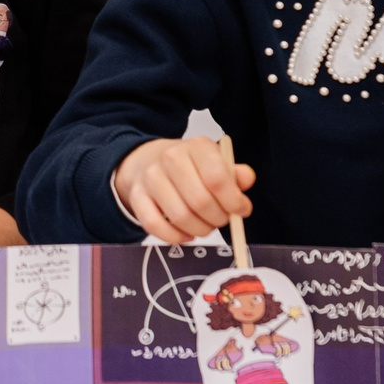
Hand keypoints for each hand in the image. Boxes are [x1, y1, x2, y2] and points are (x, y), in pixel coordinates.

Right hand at [111, 137, 253, 243]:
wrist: (148, 159)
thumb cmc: (188, 165)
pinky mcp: (137, 196)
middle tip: (222, 219)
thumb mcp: (214, 161)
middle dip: (218, 219)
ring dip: (199, 230)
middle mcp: (171, 158)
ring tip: (205, 225)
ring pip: (180, 217)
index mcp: (196, 147)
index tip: (241, 210)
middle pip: (200, 201)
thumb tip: (246, 178)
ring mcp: (151, 177)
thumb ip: (234, 173)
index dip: (234, 201)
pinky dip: (175, 237)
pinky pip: (155, 226)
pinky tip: (185, 233)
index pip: (217, 178)